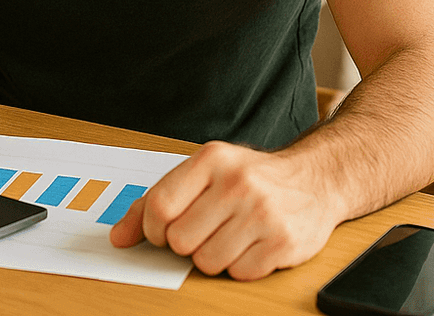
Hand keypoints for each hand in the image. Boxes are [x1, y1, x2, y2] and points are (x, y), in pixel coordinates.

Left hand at [108, 140, 340, 279]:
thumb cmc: (251, 178)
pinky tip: (251, 245)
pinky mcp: (283, 242)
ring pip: (206, 262)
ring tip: (229, 236)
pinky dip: (239, 266)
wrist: (315, 179)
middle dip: (185, 244)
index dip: (152, 228)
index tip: (162, 230)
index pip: (159, 206)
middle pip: (179, 239)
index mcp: (212, 159)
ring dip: (212, 257)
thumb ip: (156, 201)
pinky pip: (238, 273)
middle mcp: (238, 183)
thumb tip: (118, 237)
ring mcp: (263, 213)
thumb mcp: (203, 174)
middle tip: (204, 231)